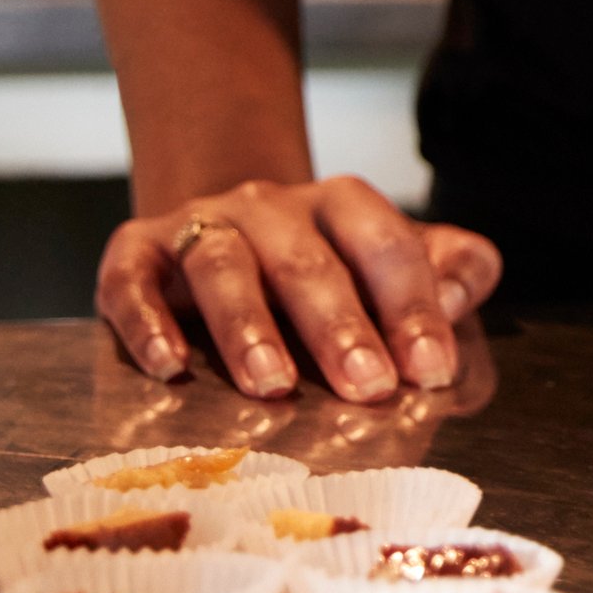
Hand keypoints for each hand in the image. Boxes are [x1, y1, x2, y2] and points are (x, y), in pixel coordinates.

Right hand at [97, 177, 501, 401]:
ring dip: (249, 326)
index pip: (386, 244)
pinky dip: (147, 323)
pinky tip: (168, 368)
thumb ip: (451, 273)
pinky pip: (133, 281)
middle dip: (341, 326)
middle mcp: (270, 205)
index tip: (431, 369)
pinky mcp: (134, 251)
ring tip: (273, 385)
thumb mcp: (395, 266)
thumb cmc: (324, 272)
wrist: (220, 233)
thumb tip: (459, 297)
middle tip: (369, 387)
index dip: (412, 306)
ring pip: (223, 265)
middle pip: (308, 259)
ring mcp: (199, 223)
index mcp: (342, 205)